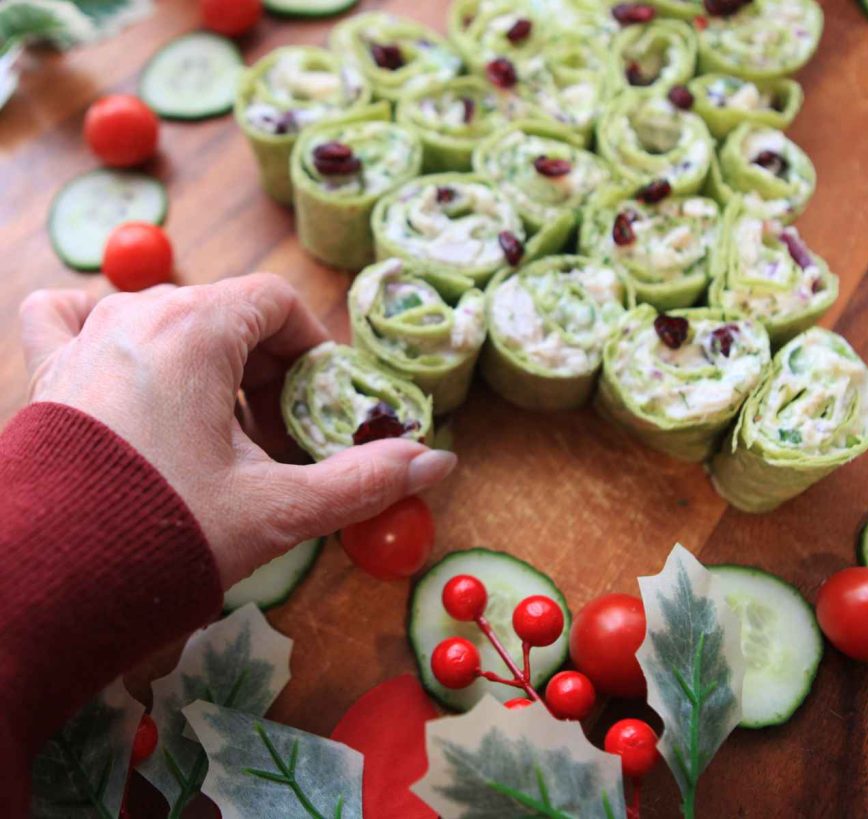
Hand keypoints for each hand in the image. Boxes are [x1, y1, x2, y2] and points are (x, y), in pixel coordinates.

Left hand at [18, 274, 456, 586]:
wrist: (47, 587)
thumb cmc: (167, 534)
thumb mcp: (278, 508)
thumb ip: (364, 480)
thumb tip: (437, 461)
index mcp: (195, 330)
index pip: (275, 303)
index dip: (312, 350)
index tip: (319, 404)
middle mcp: (134, 314)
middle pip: (225, 313)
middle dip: (264, 369)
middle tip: (276, 437)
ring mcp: (82, 337)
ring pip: (164, 319)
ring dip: (204, 362)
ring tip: (216, 434)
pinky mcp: (47, 370)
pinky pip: (73, 317)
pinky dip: (110, 333)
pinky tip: (129, 372)